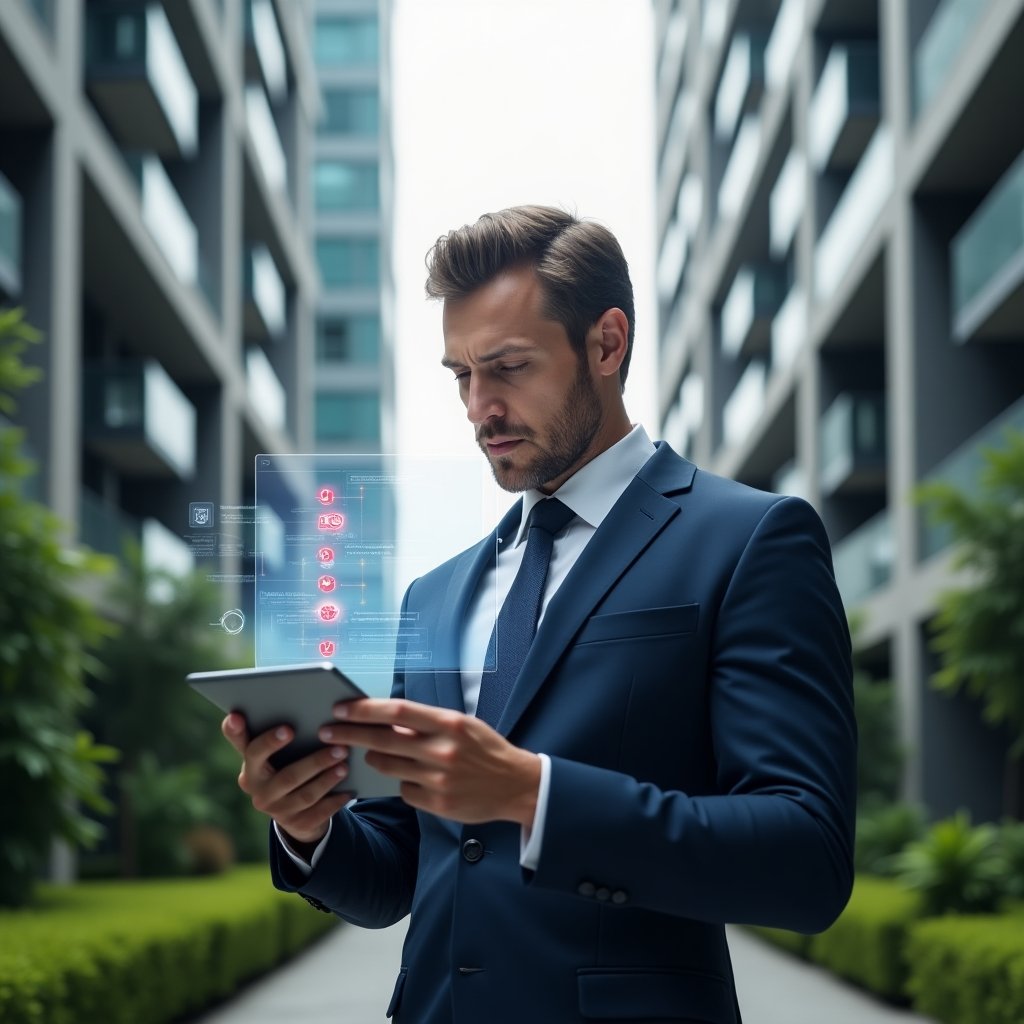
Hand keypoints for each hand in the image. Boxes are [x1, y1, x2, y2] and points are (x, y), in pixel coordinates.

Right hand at [221, 713, 354, 846]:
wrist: (288, 807)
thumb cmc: (278, 764)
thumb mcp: (267, 751)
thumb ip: (263, 730)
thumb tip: (275, 705)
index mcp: (249, 767)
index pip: (252, 751)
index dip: (268, 742)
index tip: (287, 728)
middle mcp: (258, 791)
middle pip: (288, 776)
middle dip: (315, 762)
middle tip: (337, 746)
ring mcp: (276, 810)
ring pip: (306, 795)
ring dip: (327, 780)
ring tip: (345, 765)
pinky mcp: (295, 824)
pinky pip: (318, 813)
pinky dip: (335, 801)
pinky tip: (349, 790)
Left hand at [321, 699, 540, 826]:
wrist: (517, 785)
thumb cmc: (486, 750)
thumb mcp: (462, 726)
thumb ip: (427, 724)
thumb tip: (387, 720)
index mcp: (449, 724)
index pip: (396, 712)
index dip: (364, 709)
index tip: (340, 707)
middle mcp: (443, 750)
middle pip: (383, 740)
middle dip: (349, 734)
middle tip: (327, 731)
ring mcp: (439, 779)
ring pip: (388, 767)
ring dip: (372, 760)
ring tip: (366, 755)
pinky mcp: (438, 804)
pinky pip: (404, 791)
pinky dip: (401, 783)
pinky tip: (408, 778)